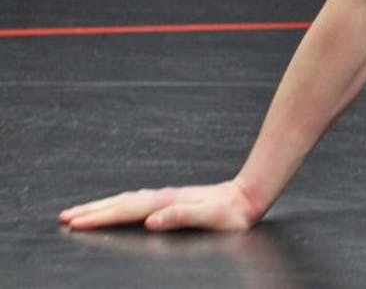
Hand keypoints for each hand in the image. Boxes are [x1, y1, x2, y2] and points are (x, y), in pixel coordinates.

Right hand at [59, 179, 261, 231]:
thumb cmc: (231, 212)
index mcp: (166, 202)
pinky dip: (118, 204)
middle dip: (91, 210)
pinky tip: (115, 205)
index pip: (126, 211)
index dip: (100, 217)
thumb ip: (181, 216)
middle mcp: (162, 196)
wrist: (248, 196)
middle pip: (119, 203)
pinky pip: (135, 201)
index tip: (75, 223)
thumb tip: (151, 220)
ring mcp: (165, 196)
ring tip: (79, 212)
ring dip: (101, 206)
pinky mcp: (170, 199)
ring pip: (125, 200)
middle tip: (63, 217)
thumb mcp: (209, 216)